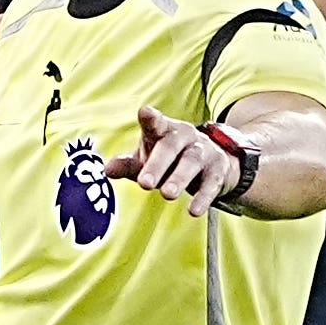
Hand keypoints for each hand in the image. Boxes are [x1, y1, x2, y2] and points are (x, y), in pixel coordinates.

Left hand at [106, 104, 245, 215]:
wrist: (213, 161)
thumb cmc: (170, 159)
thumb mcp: (147, 160)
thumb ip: (128, 165)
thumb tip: (107, 170)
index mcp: (164, 130)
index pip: (155, 123)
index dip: (151, 118)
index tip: (145, 113)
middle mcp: (185, 136)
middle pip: (170, 146)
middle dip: (157, 164)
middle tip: (144, 184)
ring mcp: (203, 150)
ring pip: (192, 161)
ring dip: (179, 178)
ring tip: (167, 195)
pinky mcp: (218, 169)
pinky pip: (211, 182)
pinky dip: (203, 197)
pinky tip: (194, 211)